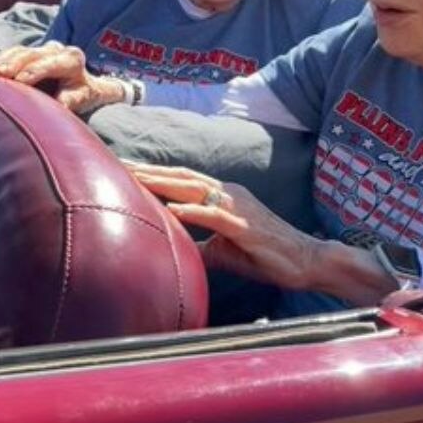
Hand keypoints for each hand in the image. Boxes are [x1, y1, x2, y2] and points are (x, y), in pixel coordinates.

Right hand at [0, 42, 125, 113]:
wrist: (84, 83)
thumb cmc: (82, 94)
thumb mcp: (81, 98)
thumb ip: (70, 100)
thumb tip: (59, 106)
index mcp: (72, 59)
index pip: (51, 64)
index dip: (35, 71)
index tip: (19, 80)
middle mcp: (57, 50)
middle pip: (31, 55)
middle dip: (12, 63)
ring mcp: (42, 48)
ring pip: (19, 51)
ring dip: (0, 60)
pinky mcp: (30, 51)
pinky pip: (11, 53)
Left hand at [126, 161, 318, 290]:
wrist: (307, 261)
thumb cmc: (265, 255)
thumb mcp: (222, 251)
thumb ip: (197, 245)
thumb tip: (172, 248)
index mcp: (221, 196)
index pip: (180, 180)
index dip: (151, 173)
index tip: (122, 168)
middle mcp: (228, 193)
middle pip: (180, 177)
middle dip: (148, 171)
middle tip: (116, 162)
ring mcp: (237, 207)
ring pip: (194, 189)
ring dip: (163, 182)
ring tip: (134, 177)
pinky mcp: (246, 226)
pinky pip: (217, 215)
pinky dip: (195, 211)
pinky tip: (175, 209)